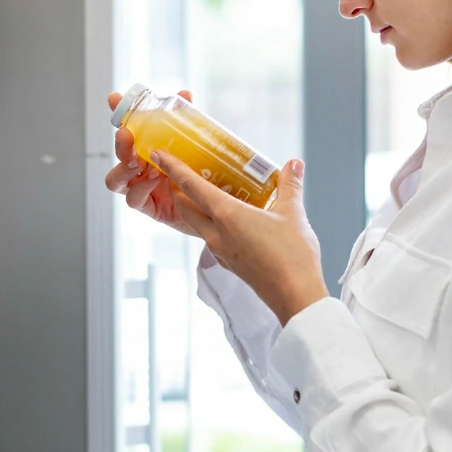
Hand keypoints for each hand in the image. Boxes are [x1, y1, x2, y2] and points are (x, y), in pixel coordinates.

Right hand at [104, 89, 201, 237]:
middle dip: (120, 143)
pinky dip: (141, 188)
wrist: (217, 209)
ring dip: (125, 169)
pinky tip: (155, 180)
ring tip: (141, 163)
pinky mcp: (148, 207)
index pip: (129, 127)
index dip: (118, 112)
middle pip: (119, 153)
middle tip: (127, 135)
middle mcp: (140, 167)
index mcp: (148, 148)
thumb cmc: (204, 175)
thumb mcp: (198, 146)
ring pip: (115, 179)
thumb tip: (184, 94)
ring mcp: (141, 188)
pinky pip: (133, 199)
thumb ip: (189, 122)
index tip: (114, 98)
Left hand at [157, 151, 328, 325]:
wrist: (294, 296)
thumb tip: (294, 164)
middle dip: (177, 189)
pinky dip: (212, 225)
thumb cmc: (292, 254)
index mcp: (226, 215)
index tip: (157, 155)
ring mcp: (221, 251)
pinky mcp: (229, 264)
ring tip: (205, 193)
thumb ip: (290, 185)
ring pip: (197, 224)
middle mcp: (216, 233)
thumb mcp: (292, 213)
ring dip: (194, 208)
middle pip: (185, 207)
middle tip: (179, 173)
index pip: (191, 186)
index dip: (172, 168)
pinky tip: (228, 221)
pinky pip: (212, 238)